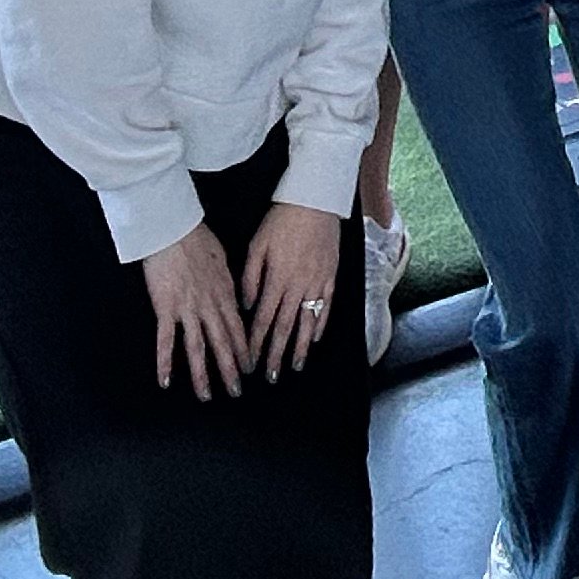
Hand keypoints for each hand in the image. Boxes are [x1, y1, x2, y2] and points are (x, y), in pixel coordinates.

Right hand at [143, 226, 252, 398]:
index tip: (250, 368)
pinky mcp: (166, 309)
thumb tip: (233, 296)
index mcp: (225, 293)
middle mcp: (209, 306)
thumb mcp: (223, 259)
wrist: (173, 229)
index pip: (238, 328)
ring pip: (197, 348)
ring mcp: (188, 309)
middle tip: (237, 391)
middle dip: (231, 369)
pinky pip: (166, 340)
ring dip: (203, 374)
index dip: (244, 350)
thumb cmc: (197, 238)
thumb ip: (228, 282)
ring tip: (206, 396)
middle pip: (222, 343)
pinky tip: (166, 381)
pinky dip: (165, 362)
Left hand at [239, 202, 346, 378]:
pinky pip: (325, 307)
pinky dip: (319, 326)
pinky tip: (313, 340)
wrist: (316, 201)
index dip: (257, 343)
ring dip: (299, 347)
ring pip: (307, 322)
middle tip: (271, 376)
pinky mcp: (330, 276)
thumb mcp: (257, 245)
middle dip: (276, 354)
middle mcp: (297, 286)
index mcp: (277, 279)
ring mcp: (316, 282)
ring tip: (294, 366)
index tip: (251, 362)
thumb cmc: (282, 220)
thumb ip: (250, 277)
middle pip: (285, 327)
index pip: (263, 319)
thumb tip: (247, 305)